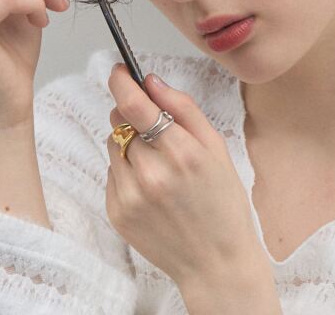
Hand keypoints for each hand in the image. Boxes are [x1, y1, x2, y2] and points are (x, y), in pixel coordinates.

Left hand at [105, 64, 263, 290]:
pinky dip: (126, 169)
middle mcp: (151, 174)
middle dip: (131, 114)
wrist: (216, 263)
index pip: (134, 105)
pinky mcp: (117, 213)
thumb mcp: (216, 147)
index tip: (118, 71)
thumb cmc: (222, 201)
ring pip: (113, 145)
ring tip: (157, 163)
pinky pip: (111, 172)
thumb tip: (151, 81)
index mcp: (181, 153)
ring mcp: (130, 196)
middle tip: (154, 129)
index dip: (121, 82)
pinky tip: (151, 186)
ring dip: (128, 143)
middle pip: (120, 121)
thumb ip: (183, 108)